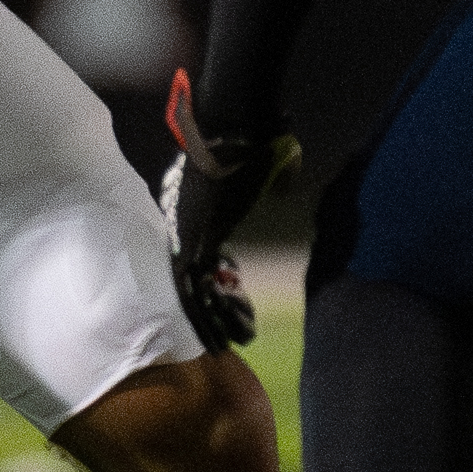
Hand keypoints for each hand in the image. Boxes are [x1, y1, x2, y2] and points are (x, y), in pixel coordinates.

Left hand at [157, 69, 291, 351]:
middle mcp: (186, 227)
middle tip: (224, 339)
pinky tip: (228, 337)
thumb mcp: (264, 167)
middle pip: (188, 281)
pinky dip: (211, 316)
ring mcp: (186, 234)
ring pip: (189, 292)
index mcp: (198, 212)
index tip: (234, 293)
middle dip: (207, 313)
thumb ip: (276, 179)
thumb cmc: (252, 139)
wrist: (233, 125)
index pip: (199, 257)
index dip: (216, 281)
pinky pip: (197, 290)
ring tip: (231, 346)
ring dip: (211, 321)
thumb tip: (287, 185)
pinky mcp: (195, 241)